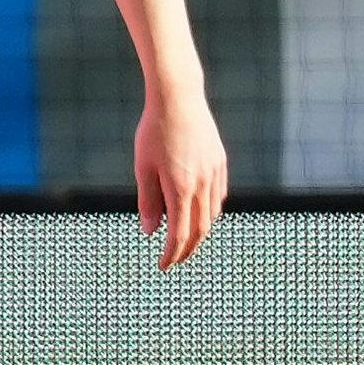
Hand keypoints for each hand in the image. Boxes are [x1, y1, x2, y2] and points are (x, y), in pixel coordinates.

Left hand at [133, 88, 227, 270]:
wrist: (179, 99)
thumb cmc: (153, 131)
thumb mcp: (143, 167)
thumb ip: (148, 201)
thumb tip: (150, 231)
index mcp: (181, 188)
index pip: (179, 233)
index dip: (172, 254)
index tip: (163, 265)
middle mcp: (203, 184)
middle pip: (200, 229)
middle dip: (187, 249)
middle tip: (175, 260)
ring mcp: (215, 173)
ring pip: (212, 214)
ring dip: (200, 231)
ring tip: (186, 240)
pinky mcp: (220, 162)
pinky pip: (218, 196)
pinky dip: (210, 211)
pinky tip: (200, 213)